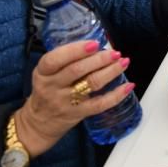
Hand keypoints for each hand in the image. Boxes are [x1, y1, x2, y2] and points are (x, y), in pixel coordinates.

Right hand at [14, 41, 133, 157]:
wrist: (39, 122)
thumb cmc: (47, 90)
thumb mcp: (46, 73)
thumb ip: (65, 59)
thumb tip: (95, 45)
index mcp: (43, 72)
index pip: (55, 59)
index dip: (75, 50)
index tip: (94, 44)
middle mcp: (52, 86)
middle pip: (77, 70)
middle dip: (99, 59)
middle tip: (115, 53)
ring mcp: (66, 101)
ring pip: (91, 84)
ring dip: (110, 71)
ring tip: (123, 62)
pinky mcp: (78, 113)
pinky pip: (100, 104)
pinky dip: (116, 95)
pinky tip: (128, 86)